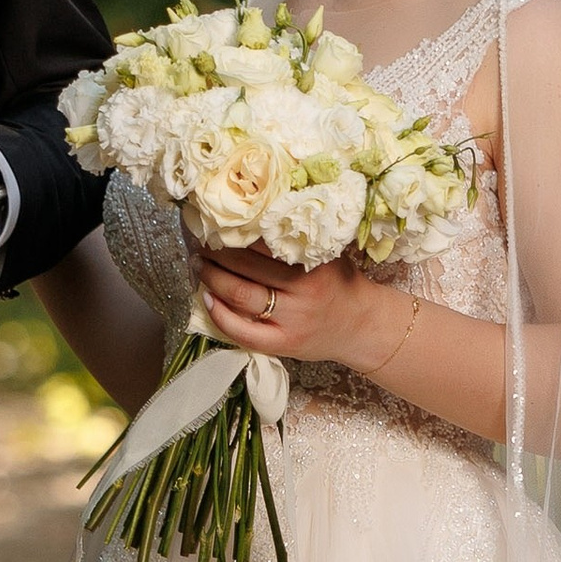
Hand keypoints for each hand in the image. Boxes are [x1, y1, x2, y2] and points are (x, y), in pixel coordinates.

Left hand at [187, 236, 411, 375]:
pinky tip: (207, 299)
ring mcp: (291, 320)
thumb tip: (251, 217)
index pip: (264, 242)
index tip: (217, 222)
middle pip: (247, 268)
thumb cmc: (340, 284)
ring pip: (242, 296)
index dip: (236, 231)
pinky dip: (220, 315)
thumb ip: (295, 241)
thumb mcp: (326, 254)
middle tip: (200, 242)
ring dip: (213, 278)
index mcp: (312, 263)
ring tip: (199, 265)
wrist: (361, 325)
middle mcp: (301, 291)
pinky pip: (244, 333)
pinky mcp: (283, 344)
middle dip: (217, 253)